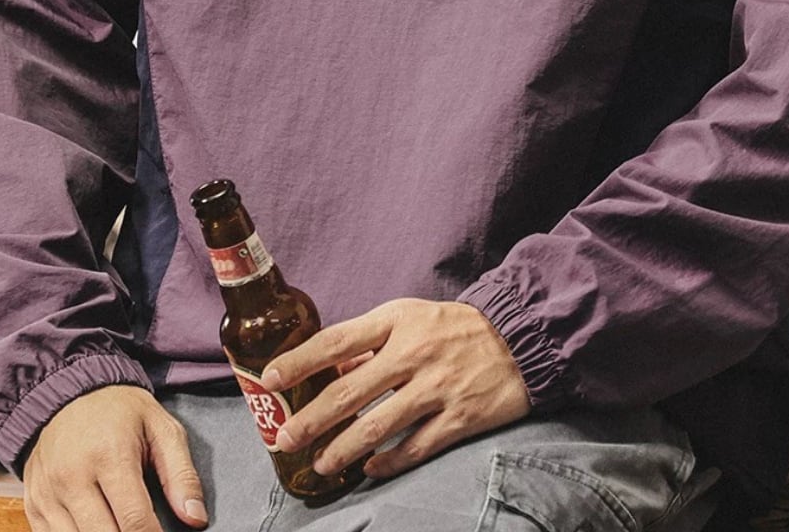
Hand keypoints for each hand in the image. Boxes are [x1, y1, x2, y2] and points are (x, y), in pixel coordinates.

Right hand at [22, 384, 207, 531]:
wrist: (66, 390)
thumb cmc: (120, 411)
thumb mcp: (160, 427)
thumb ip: (181, 474)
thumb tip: (196, 519)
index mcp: (110, 456)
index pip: (134, 521)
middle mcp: (72, 478)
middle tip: (145, 530)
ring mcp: (48, 494)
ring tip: (123, 526)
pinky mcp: (33, 505)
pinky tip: (97, 525)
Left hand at [260, 298, 531, 481]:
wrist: (518, 338)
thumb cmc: (452, 328)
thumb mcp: (410, 318)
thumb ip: (370, 342)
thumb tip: (329, 368)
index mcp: (397, 321)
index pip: (338, 340)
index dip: (300, 360)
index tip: (269, 377)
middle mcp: (414, 352)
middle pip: (351, 389)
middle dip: (312, 418)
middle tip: (284, 437)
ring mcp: (437, 387)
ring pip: (379, 425)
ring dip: (344, 448)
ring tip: (321, 463)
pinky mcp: (460, 418)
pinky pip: (416, 446)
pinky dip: (389, 461)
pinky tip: (370, 469)